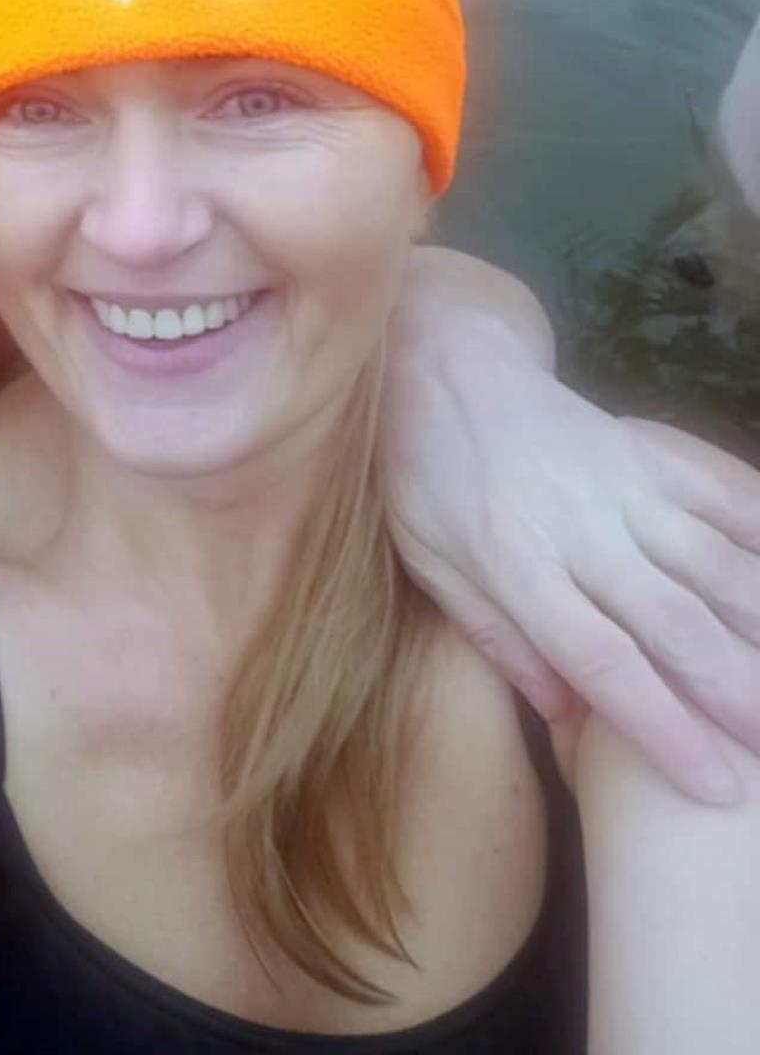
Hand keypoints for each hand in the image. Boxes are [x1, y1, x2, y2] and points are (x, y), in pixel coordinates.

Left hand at [385, 335, 759, 804]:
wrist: (442, 364)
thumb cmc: (424, 476)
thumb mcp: (428, 562)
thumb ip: (495, 636)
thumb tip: (564, 715)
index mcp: (517, 564)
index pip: (602, 661)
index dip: (664, 727)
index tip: (716, 786)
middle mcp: (581, 528)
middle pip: (674, 623)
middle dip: (736, 694)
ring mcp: (624, 484)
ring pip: (716, 564)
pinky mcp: (651, 450)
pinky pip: (723, 495)